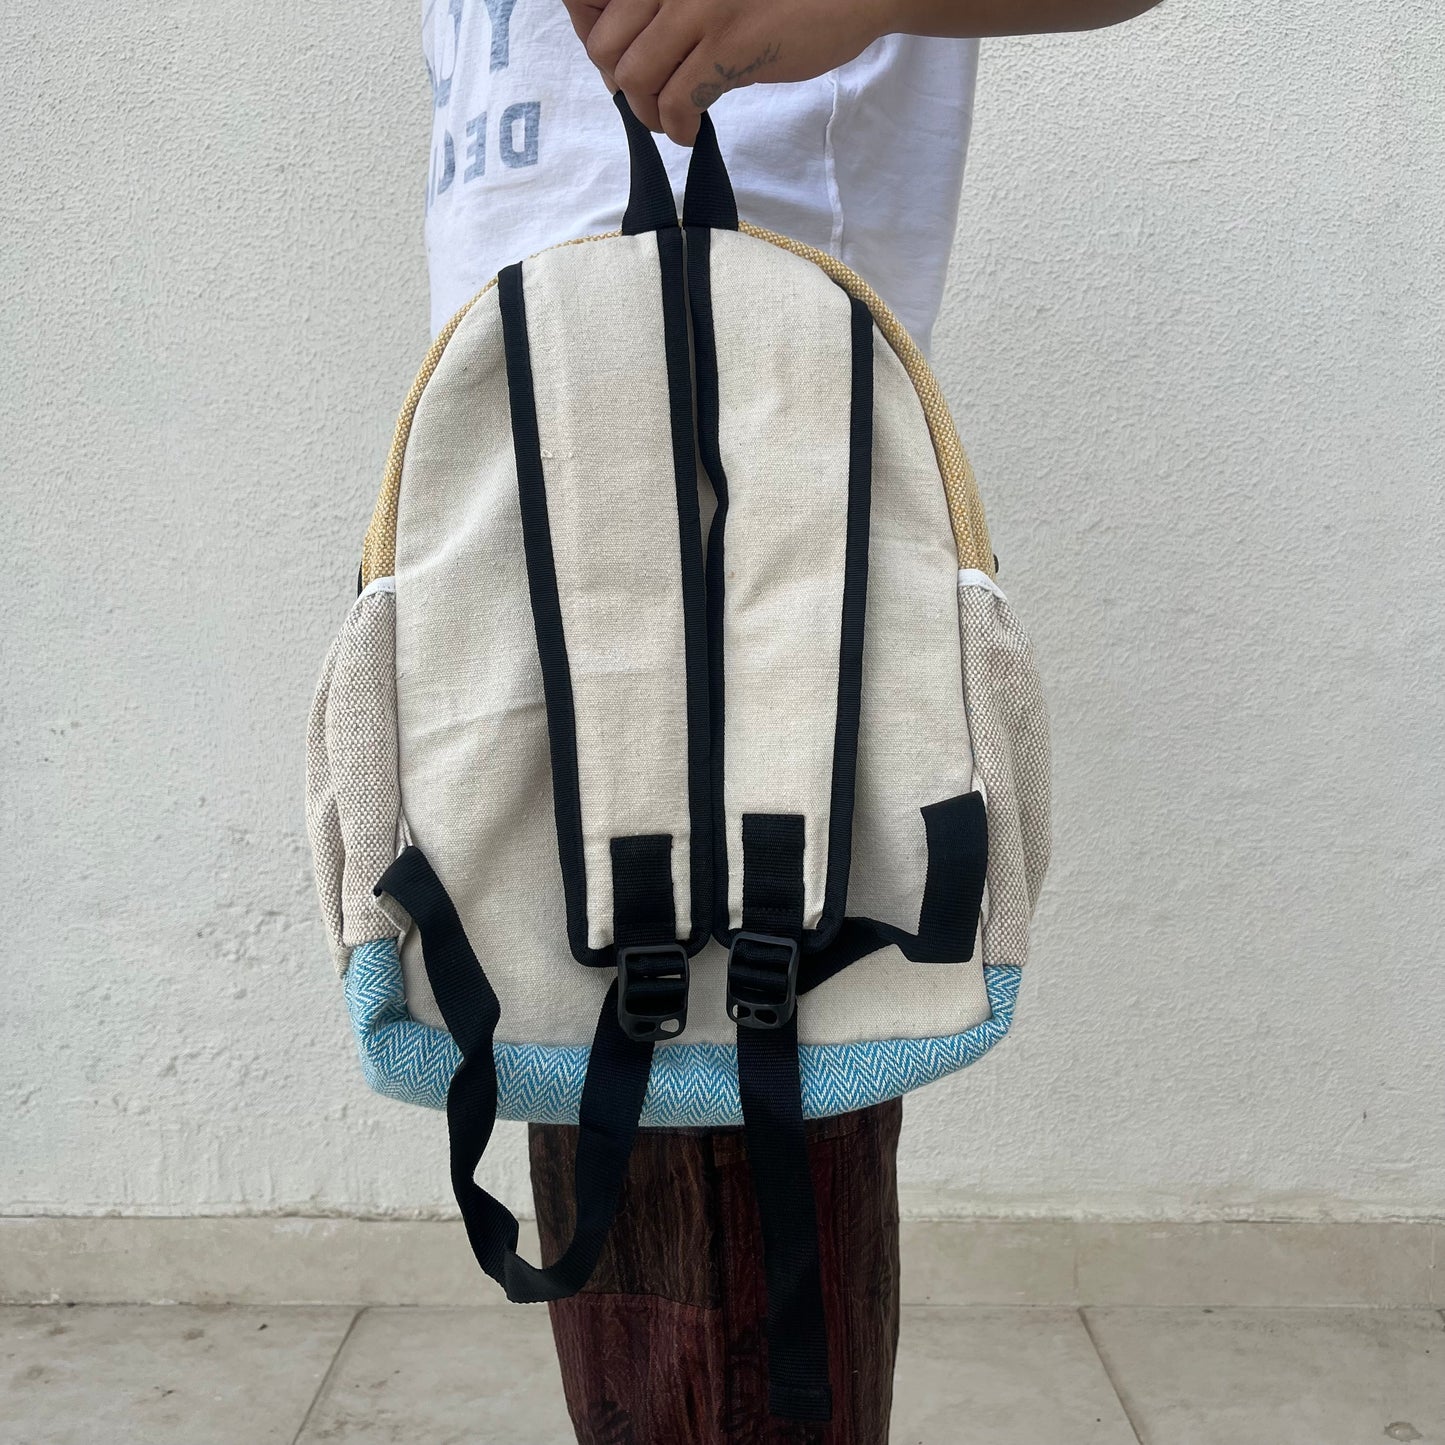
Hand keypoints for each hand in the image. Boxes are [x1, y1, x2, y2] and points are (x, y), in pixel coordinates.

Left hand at [562, 0, 888, 144]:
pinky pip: (676, 101)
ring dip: (647, 112)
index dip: (596, 36)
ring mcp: (698, 3)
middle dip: (621, 83)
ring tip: (671, 120)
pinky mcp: (728, 43)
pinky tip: (693, 131)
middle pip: (605, 44)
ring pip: (633, 76)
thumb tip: (621, 52)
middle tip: (650, 96)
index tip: (621, 61)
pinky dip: (677, 129)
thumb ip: (670, 6)